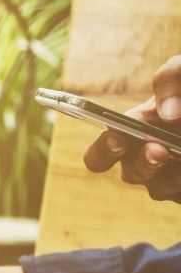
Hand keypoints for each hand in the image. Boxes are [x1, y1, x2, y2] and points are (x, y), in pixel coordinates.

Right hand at [82, 55, 180, 203]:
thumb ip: (170, 77)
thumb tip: (167, 112)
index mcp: (132, 132)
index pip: (99, 155)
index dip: (104, 150)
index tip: (119, 140)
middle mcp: (143, 158)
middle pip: (131, 174)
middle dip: (144, 164)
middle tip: (160, 150)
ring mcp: (165, 177)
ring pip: (159, 189)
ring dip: (174, 176)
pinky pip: (180, 195)